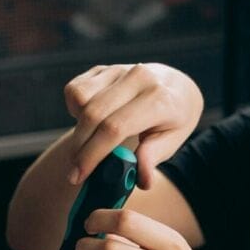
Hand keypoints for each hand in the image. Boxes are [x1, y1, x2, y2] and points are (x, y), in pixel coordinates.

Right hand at [63, 63, 202, 188]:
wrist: (175, 85)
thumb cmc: (172, 119)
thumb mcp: (172, 141)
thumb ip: (153, 158)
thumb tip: (142, 181)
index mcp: (159, 99)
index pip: (116, 127)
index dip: (93, 154)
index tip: (79, 176)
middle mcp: (138, 78)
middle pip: (93, 115)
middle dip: (79, 148)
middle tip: (74, 172)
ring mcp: (118, 70)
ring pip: (80, 100)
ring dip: (78, 128)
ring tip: (90, 143)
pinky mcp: (103, 68)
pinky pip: (75, 90)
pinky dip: (75, 110)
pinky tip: (89, 121)